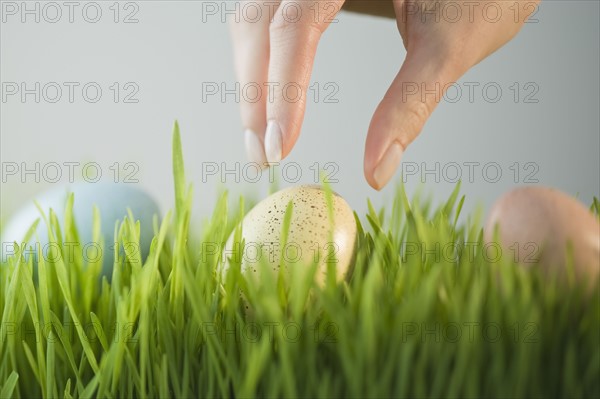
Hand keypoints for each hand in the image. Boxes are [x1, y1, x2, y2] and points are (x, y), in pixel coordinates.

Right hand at [229, 0, 539, 188]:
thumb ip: (410, 105)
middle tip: (261, 154)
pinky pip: (269, 13)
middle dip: (255, 92)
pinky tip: (266, 90)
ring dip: (251, 76)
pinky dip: (263, 56)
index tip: (280, 145)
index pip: (296, 23)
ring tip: (260, 134)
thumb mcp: (450, 45)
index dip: (281, 88)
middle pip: (258, 20)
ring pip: (253, 16)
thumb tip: (377, 169)